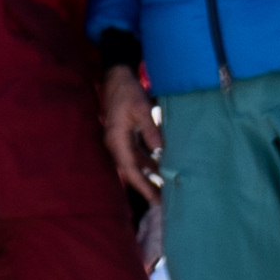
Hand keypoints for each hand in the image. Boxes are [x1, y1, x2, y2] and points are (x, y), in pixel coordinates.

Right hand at [98, 61, 164, 198]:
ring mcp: (118, 141)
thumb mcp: (141, 108)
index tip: (156, 200)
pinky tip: (160, 169)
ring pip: (134, 165)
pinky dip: (147, 164)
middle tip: (163, 203)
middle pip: (131, 172)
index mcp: (117, 139)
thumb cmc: (127, 91)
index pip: (131, 170)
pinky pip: (135, 155)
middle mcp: (115, 144)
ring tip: (164, 190)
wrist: (116, 77)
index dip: (144, 187)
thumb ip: (150, 129)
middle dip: (146, 187)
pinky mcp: (124, 136)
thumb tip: (160, 150)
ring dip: (147, 177)